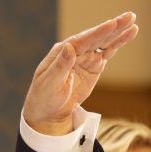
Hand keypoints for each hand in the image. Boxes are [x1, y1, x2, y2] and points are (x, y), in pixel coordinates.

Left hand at [23, 12, 138, 134]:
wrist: (49, 110)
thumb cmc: (44, 97)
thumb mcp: (49, 83)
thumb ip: (60, 66)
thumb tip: (68, 47)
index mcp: (61, 52)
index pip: (81, 41)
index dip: (97, 33)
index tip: (111, 24)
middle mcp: (74, 51)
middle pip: (95, 38)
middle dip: (112, 27)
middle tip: (129, 17)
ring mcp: (85, 57)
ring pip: (103, 43)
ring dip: (118, 32)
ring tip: (132, 21)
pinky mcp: (94, 65)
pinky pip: (107, 52)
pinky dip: (118, 43)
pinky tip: (128, 34)